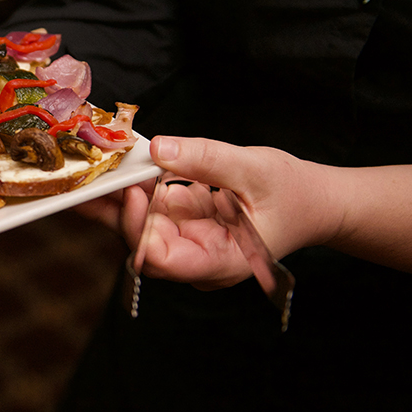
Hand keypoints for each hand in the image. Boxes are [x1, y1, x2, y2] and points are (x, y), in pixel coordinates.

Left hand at [75, 136, 333, 288]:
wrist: (313, 203)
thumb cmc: (295, 195)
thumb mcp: (256, 170)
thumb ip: (207, 160)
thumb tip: (159, 149)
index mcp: (220, 262)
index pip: (165, 260)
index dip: (141, 230)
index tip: (135, 191)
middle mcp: (195, 259)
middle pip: (141, 242)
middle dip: (117, 206)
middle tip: (99, 168)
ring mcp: (185, 241)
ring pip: (137, 224)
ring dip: (117, 194)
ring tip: (97, 162)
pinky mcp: (180, 223)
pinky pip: (147, 208)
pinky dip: (133, 186)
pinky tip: (117, 164)